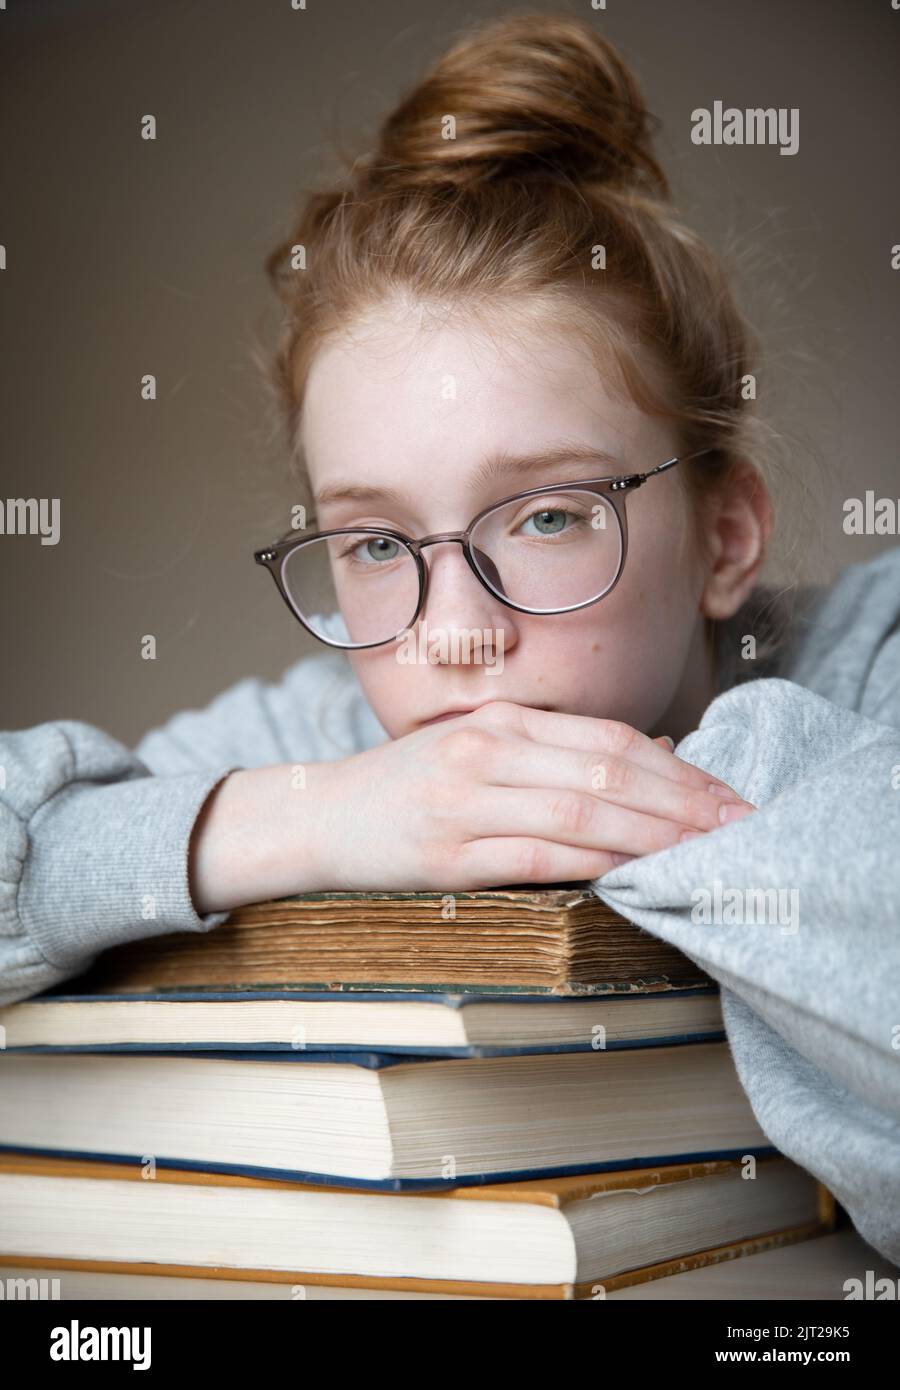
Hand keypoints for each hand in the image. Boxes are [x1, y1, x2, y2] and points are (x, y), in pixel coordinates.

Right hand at [305, 699, 754, 891]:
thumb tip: (656, 760)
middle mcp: (489, 749)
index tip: (728, 797)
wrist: (318, 815)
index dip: (678, 770)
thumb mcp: (482, 751)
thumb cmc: (407, 788)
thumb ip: (559, 755)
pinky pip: (539, 856)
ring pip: (582, 813)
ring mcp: (466, 800)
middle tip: (741, 828)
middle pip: (608, 772)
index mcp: (504, 721)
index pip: (611, 740)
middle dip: (684, 803)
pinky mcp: (448, 854)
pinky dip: (595, 866)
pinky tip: (635, 877)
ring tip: (706, 855)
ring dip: (653, 836)